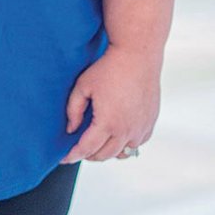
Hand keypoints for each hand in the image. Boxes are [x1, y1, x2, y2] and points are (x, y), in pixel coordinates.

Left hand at [60, 44, 160, 163]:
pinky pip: (137, 143)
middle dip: (88, 155)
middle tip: (78, 149)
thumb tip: (71, 129)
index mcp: (108, 123)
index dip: (73, 155)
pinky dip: (125, 145)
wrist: (137, 56)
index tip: (64, 158)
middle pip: (104, 155)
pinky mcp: (150, 122)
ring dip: (108, 152)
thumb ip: (74, 110)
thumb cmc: (109, 68)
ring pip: (122, 153)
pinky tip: (116, 136)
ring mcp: (141, 128)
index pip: (86, 148)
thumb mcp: (83, 86)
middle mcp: (127, 130)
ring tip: (97, 144)